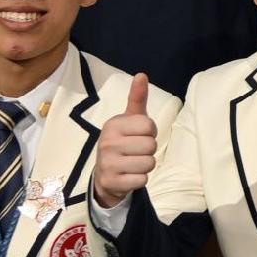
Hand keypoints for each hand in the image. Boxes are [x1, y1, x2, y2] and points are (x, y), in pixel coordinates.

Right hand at [92, 73, 157, 207]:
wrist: (105, 173)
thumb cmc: (122, 142)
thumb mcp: (129, 120)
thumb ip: (137, 99)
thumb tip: (142, 74)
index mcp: (113, 124)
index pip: (149, 125)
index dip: (149, 132)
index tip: (138, 135)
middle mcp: (107, 142)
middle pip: (151, 145)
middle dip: (148, 150)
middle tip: (135, 151)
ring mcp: (108, 163)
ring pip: (149, 163)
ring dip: (145, 165)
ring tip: (133, 163)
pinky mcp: (112, 182)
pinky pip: (142, 180)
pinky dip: (140, 179)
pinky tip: (129, 175)